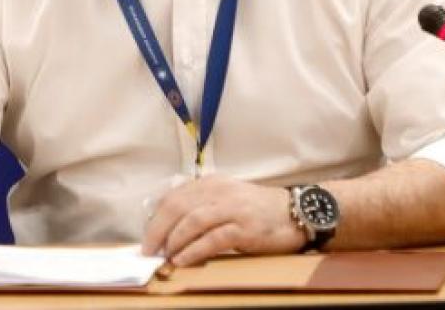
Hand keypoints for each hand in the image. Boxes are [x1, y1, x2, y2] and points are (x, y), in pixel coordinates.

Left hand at [141, 175, 305, 265]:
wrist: (297, 213)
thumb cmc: (258, 211)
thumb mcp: (227, 199)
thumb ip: (202, 205)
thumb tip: (170, 228)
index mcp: (212, 184)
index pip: (174, 197)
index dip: (155, 218)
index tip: (147, 238)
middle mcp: (220, 191)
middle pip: (177, 207)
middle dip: (157, 230)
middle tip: (148, 250)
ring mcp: (233, 208)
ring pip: (192, 220)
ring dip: (173, 240)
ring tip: (164, 256)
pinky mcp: (245, 228)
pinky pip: (213, 239)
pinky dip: (194, 250)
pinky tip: (183, 260)